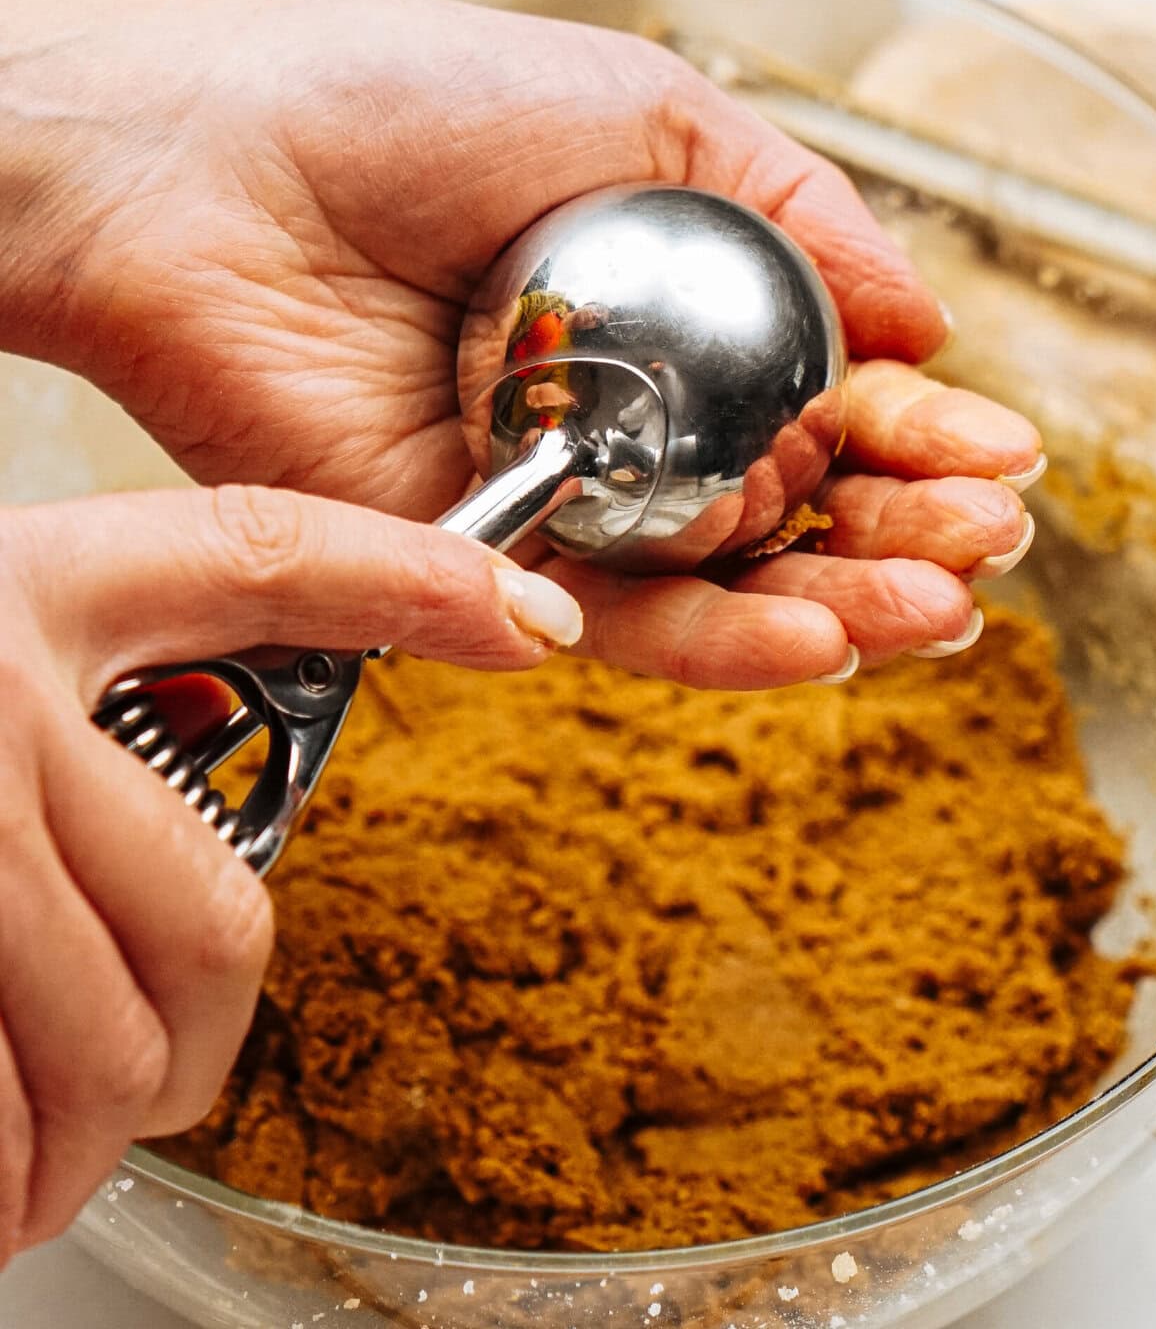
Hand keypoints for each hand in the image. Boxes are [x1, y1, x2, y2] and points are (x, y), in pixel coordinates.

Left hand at [0, 0, 1040, 686]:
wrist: (217, 162)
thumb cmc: (405, 102)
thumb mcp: (645, 108)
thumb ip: (794, 210)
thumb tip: (923, 322)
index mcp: (666, 310)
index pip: (823, 397)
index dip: (916, 431)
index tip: (995, 452)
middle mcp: (621, 415)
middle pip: (790, 506)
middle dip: (902, 530)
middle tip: (980, 539)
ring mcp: (554, 497)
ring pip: (721, 584)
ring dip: (844, 601)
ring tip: (937, 600)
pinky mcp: (474, 564)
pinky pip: (615, 625)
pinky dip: (722, 639)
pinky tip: (819, 631)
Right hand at [0, 480, 584, 1263]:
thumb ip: (61, 725)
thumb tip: (200, 896)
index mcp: (17, 583)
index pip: (261, 550)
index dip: (409, 580)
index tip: (529, 621)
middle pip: (213, 907)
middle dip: (199, 1033)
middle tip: (158, 1077)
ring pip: (117, 1035)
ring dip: (92, 1137)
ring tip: (45, 1161)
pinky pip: (4, 1110)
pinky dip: (10, 1179)